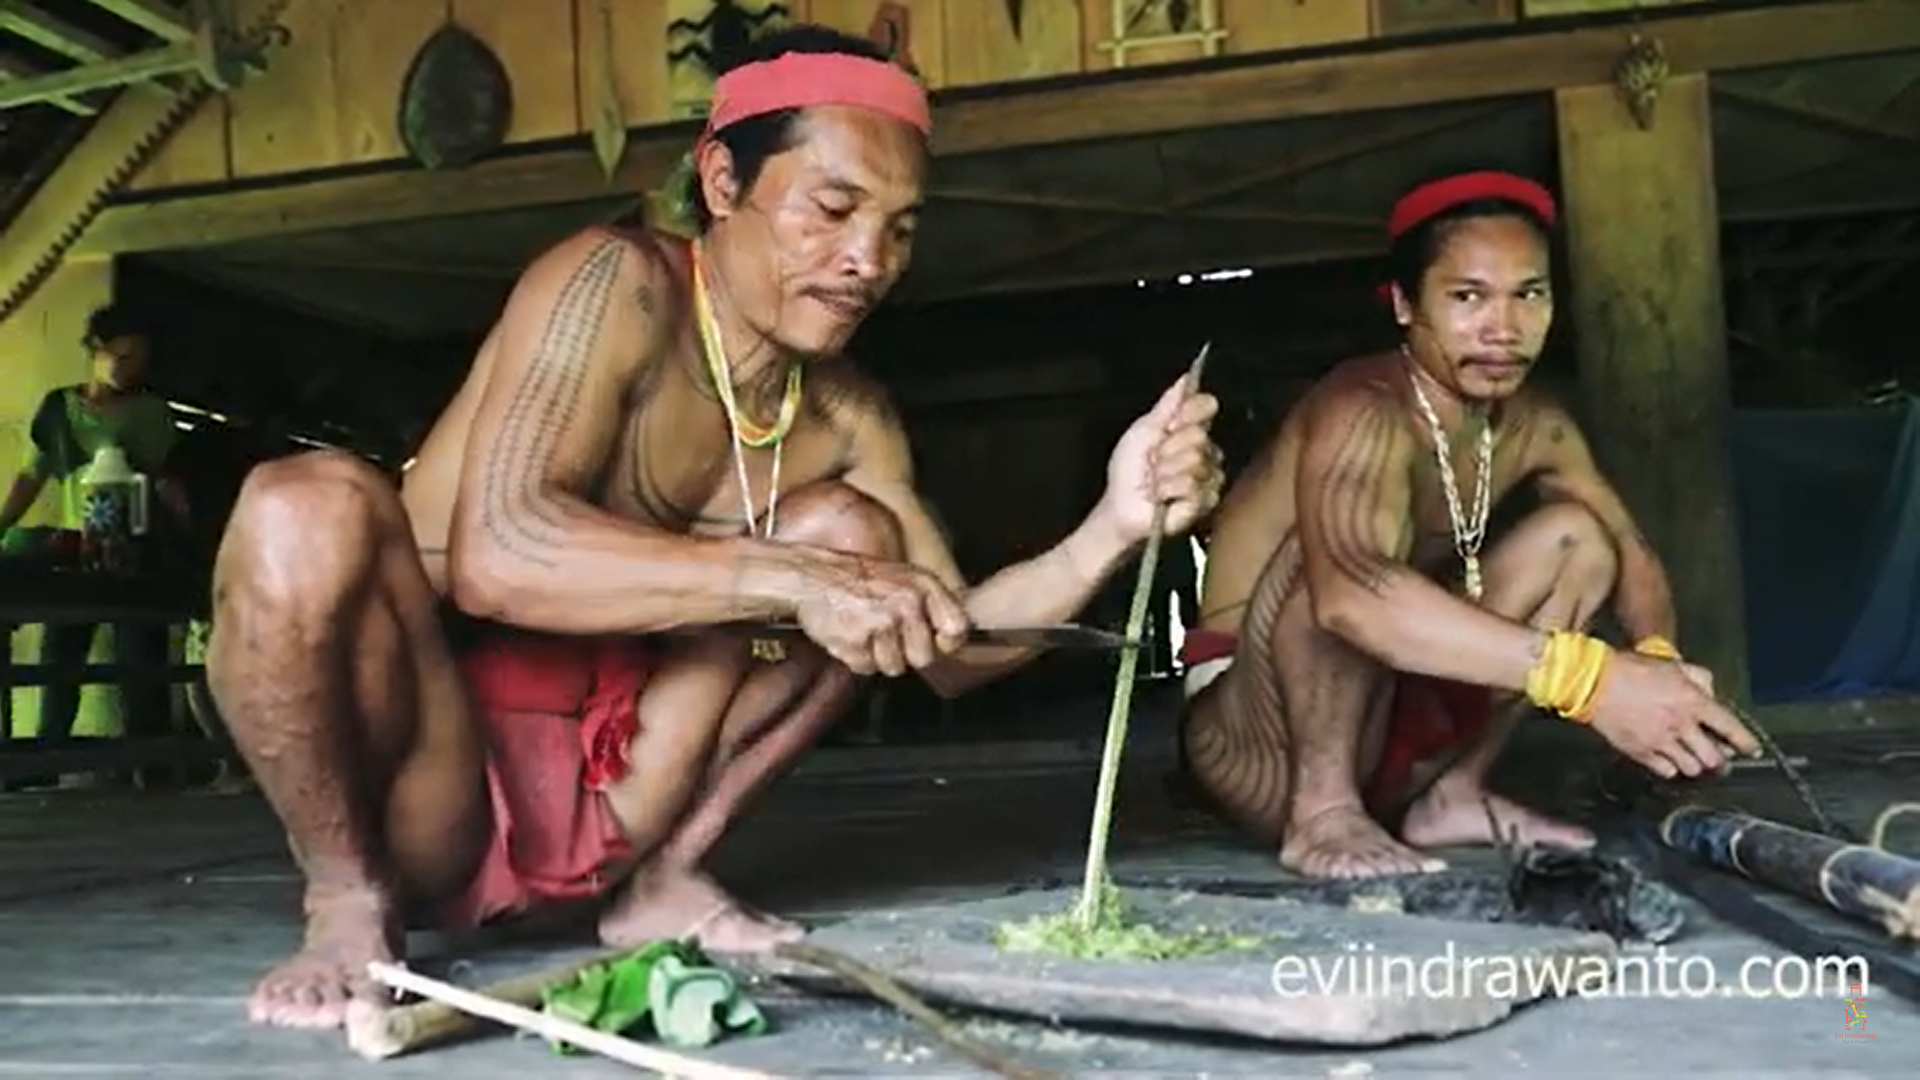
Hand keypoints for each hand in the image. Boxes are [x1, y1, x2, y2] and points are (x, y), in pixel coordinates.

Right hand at [789, 547, 970, 676]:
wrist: (812, 576)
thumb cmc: (859, 580)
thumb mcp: (905, 577)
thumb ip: (933, 605)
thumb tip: (955, 639)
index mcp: (922, 585)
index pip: (957, 628)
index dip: (947, 641)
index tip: (935, 640)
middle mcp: (906, 603)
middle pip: (924, 658)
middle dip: (906, 653)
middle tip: (889, 635)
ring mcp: (880, 623)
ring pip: (895, 667)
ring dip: (879, 657)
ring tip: (867, 631)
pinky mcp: (855, 641)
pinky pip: (867, 668)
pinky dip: (857, 658)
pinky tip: (851, 635)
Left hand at [1097, 374, 1224, 542]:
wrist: (1122, 504)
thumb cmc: (1128, 470)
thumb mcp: (1143, 431)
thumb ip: (1167, 405)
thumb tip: (1187, 377)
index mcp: (1189, 429)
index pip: (1205, 405)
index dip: (1187, 413)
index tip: (1168, 426)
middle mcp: (1204, 450)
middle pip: (1199, 436)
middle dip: (1168, 450)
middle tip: (1153, 462)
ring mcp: (1208, 476)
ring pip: (1195, 462)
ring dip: (1165, 473)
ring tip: (1155, 482)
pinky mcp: (1205, 500)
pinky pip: (1191, 486)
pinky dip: (1168, 491)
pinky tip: (1162, 497)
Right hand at [1586, 653, 1761, 778]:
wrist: (1594, 682)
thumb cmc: (1632, 669)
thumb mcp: (1672, 664)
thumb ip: (1699, 677)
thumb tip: (1710, 692)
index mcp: (1693, 702)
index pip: (1730, 728)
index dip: (1746, 742)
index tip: (1752, 750)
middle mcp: (1681, 726)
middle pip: (1714, 758)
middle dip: (1721, 761)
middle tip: (1719, 759)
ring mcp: (1661, 742)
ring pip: (1692, 769)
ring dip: (1696, 765)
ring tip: (1692, 758)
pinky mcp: (1641, 753)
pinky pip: (1666, 771)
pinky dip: (1671, 768)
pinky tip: (1668, 758)